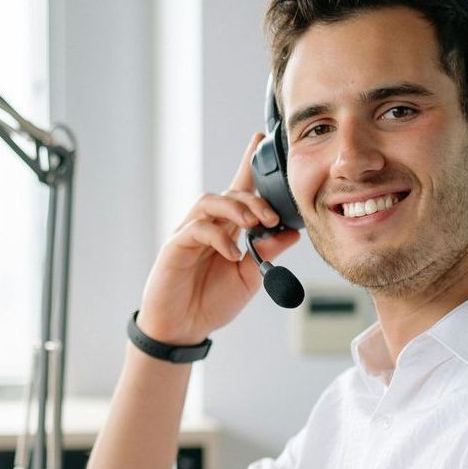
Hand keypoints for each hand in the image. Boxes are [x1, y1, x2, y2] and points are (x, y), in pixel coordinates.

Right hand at [136, 133, 301, 344]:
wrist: (183, 329)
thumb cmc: (211, 302)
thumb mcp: (250, 278)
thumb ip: (267, 253)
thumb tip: (291, 232)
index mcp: (226, 230)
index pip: (238, 190)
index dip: (247, 163)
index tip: (260, 138)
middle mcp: (207, 225)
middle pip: (229, 193)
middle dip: (254, 199)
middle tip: (272, 217)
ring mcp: (189, 233)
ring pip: (210, 201)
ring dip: (236, 209)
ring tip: (254, 225)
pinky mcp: (176, 246)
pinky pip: (198, 228)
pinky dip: (220, 237)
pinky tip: (234, 254)